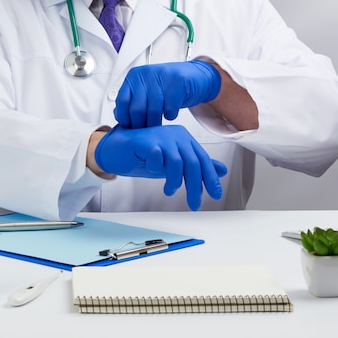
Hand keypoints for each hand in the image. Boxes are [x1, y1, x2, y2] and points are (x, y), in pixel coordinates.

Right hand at [94, 125, 226, 209]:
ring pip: (176, 162)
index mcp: (183, 138)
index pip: (202, 159)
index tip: (215, 194)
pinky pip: (156, 158)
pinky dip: (155, 169)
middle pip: (192, 163)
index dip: (210, 178)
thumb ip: (195, 166)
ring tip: (169, 190)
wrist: (116, 150)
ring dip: (174, 181)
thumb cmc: (144, 156)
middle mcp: (174, 135)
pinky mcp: (145, 141)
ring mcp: (160, 136)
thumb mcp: (173, 164)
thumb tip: (221, 170)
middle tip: (195, 203)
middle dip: (195, 187)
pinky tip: (152, 171)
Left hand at [114, 59, 220, 128]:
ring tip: (157, 127)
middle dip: (140, 125)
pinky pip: (170, 108)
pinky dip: (170, 116)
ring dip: (155, 123)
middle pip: (137, 108)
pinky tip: (170, 115)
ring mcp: (162, 76)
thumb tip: (118, 116)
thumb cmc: (167, 87)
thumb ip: (132, 101)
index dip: (124, 118)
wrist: (195, 76)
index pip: (122, 101)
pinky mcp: (178, 82)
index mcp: (134, 76)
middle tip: (145, 132)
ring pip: (153, 110)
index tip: (130, 127)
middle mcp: (146, 74)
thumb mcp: (147, 91)